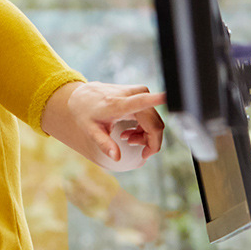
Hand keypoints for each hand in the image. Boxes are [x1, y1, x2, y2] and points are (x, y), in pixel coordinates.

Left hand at [43, 81, 164, 166]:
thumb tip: (116, 157)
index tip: (167, 97)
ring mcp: (139, 92)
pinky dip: (145, 127)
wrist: (83, 96)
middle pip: (155, 124)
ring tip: (127, 139)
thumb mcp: (91, 131)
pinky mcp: (141, 92)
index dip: (156, 100)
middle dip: (149, 141)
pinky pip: (152, 115)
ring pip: (155, 121)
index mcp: (119, 104)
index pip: (142, 101)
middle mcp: (133, 94)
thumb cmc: (86, 113)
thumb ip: (104, 144)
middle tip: (132, 145)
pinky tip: (130, 131)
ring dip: (146, 135)